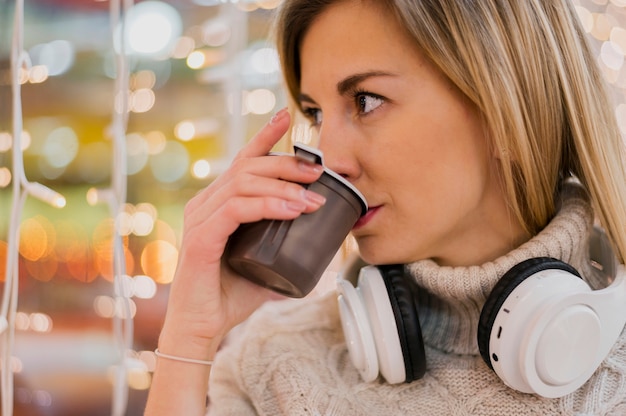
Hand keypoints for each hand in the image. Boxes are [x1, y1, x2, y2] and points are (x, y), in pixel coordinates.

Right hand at [158, 109, 325, 356]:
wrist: (202, 328)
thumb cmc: (230, 294)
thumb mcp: (265, 262)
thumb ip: (284, 246)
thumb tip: (323, 241)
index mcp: (219, 204)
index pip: (243, 161)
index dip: (265, 137)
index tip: (287, 118)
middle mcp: (206, 204)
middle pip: (248, 167)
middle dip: (287, 164)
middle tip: (319, 171)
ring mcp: (200, 219)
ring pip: (244, 183)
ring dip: (284, 187)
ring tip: (313, 199)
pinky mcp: (201, 237)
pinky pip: (237, 209)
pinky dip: (267, 205)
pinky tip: (291, 210)